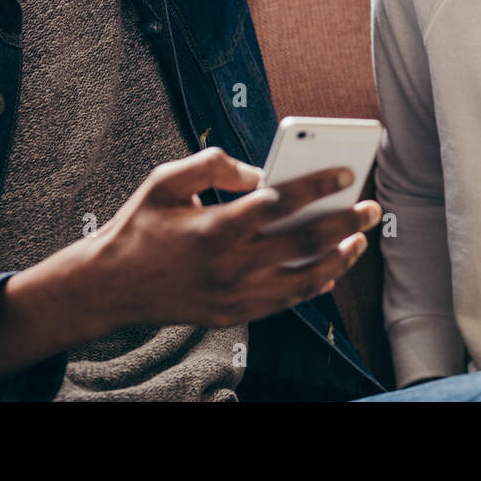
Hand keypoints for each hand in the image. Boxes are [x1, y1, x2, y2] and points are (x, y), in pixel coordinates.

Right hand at [87, 147, 380, 330]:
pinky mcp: (233, 316)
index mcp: (211, 229)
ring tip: (360, 239)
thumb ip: (211, 165)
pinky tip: (332, 270)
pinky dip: (313, 287)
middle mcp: (227, 267)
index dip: (317, 187)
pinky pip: (285, 303)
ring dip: (339, 259)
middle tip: (371, 206)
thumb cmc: (140, 226)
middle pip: (302, 244)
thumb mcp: (164, 181)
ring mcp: (232, 296)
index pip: (278, 205)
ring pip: (302, 281)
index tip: (347, 173)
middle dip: (345, 223)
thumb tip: (257, 171)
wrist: (109, 288)